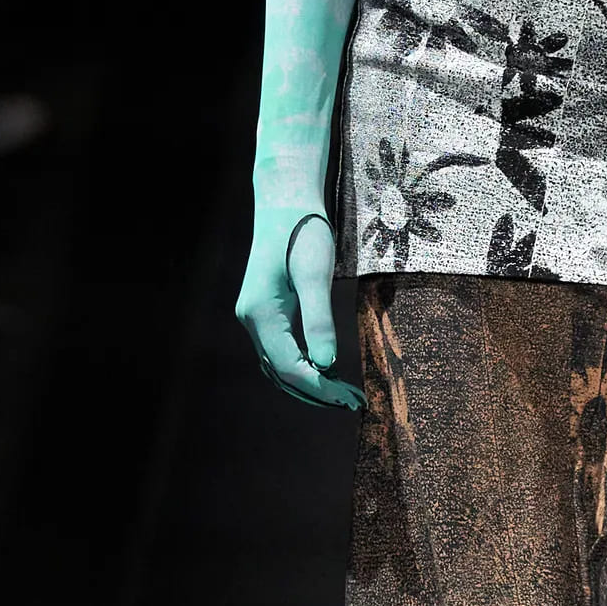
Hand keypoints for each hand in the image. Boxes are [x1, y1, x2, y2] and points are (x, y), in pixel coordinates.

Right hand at [236, 204, 363, 409]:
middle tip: (354, 403)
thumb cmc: (303, 232)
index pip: (290, 366)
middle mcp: (251, 320)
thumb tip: (326, 363)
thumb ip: (319, 319)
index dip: (321, 387)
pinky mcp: (265, 312)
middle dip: (317, 392)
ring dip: (310, 383)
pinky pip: (281, 351)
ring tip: (344, 394)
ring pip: (279, 365)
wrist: (285, 202)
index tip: (351, 399)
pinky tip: (326, 370)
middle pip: (282, 372)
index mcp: (260, 313)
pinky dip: (302, 367)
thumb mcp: (315, 274)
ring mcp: (255, 317)